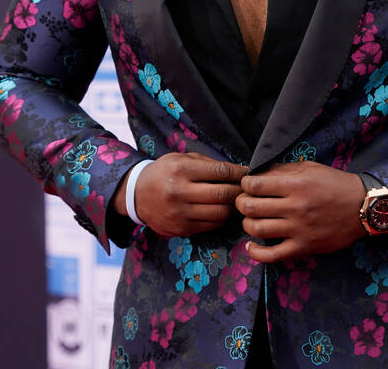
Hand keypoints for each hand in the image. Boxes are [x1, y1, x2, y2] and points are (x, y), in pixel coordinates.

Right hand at [124, 152, 247, 237]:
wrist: (136, 194)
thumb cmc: (164, 172)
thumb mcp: (182, 159)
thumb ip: (208, 164)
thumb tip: (237, 171)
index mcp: (181, 170)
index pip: (220, 172)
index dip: (239, 173)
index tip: (249, 173)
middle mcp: (179, 192)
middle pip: (223, 194)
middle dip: (241, 191)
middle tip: (250, 189)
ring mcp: (179, 213)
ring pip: (220, 213)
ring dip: (234, 207)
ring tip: (240, 201)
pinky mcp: (180, 229)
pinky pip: (210, 225)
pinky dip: (222, 218)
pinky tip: (224, 210)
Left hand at [236, 161, 366, 262]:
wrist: (362, 206)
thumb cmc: (335, 184)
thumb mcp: (310, 168)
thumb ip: (283, 170)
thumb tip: (258, 174)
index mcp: (295, 185)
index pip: (254, 185)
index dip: (245, 184)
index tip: (248, 185)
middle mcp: (295, 207)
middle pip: (250, 207)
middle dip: (241, 203)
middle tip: (245, 201)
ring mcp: (298, 229)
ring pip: (257, 229)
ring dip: (247, 223)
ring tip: (251, 219)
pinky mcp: (303, 247)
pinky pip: (272, 256)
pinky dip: (255, 253)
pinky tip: (251, 245)